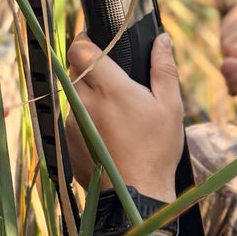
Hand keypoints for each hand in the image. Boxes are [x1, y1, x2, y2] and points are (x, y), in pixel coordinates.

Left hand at [64, 30, 182, 201]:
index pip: (81, 49)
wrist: (134, 196)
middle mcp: (85, 102)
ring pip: (74, 94)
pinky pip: (72, 118)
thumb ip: (164, 69)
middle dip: (92, 69)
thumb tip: (162, 39)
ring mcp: (71, 122)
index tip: (98, 43)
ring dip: (90, 96)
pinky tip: (108, 135)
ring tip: (116, 115)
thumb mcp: (170, 107)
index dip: (87, 41)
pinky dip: (86, 119)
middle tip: (115, 82)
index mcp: (110, 88)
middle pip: (76, 69)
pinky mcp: (66, 140)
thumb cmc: (156, 152)